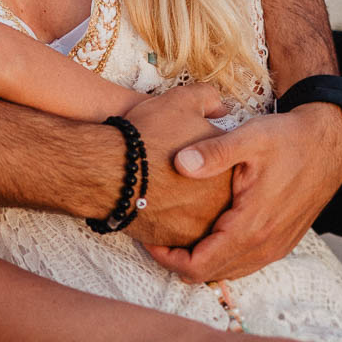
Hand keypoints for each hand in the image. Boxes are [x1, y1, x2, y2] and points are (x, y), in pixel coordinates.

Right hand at [120, 86, 235, 246]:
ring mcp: (202, 225)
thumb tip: (222, 109)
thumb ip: (208, 99)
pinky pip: (178, 234)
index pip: (224, 165)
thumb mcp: (183, 100)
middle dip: (195, 185)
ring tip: (159, 188)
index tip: (181, 151)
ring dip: (182, 205)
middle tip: (169, 172)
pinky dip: (167, 222)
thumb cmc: (147, 134)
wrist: (111, 169)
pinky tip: (150, 203)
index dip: (202, 157)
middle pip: (212, 193)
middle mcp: (223, 202)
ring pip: (196, 216)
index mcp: (230, 169)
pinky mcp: (179, 242)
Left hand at [147, 103, 341, 282]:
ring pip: (227, 271)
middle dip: (177, 260)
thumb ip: (213, 151)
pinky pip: (243, 263)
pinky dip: (220, 256)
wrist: (330, 143)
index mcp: (251, 226)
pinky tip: (206, 232)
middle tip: (156, 235)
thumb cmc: (288, 138)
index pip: (199, 266)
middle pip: (209, 274)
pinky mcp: (281, 243)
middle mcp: (265, 245)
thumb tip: (180, 163)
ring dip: (200, 260)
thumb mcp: (249, 137)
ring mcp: (275, 247)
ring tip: (176, 234)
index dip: (167, 258)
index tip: (149, 237)